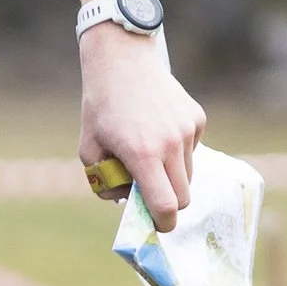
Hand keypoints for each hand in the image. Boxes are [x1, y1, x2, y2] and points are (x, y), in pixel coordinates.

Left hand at [79, 30, 203, 231]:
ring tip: (148, 152)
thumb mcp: (89, 148)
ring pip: (189, 174)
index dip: (164, 222)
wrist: (122, 60)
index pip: (166, 205)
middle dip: (169, 202)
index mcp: (142, 154)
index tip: (159, 225)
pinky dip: (178, 152)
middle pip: (184, 196)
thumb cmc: (101, 106)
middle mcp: (170, 143)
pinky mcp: (197, 118)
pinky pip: (192, 150)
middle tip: (149, 193)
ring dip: (172, 175)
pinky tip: (158, 130)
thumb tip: (126, 202)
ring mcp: (188, 130)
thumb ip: (104, 182)